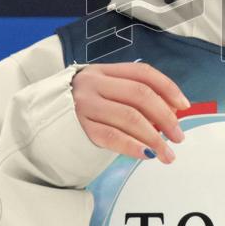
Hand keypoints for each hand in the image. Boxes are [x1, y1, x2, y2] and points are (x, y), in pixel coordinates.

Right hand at [71, 62, 190, 163]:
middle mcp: (94, 84)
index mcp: (104, 70)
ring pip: (129, 118)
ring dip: (155, 138)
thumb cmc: (81, 107)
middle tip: (179, 136)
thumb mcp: (103, 92)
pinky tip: (147, 154)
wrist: (39, 120)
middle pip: (140, 95)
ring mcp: (85, 105)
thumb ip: (131, 97)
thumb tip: (171, 112)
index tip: (185, 106)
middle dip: (166, 117)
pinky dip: (133, 146)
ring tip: (168, 154)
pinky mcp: (79, 127)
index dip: (168, 88)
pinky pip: (112, 137)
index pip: (143, 73)